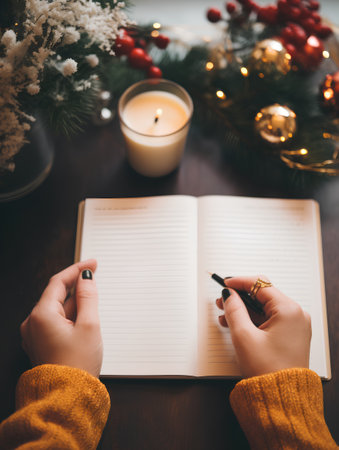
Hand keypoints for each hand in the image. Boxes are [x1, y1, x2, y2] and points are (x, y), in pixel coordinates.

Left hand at [20, 260, 102, 377]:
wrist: (68, 397)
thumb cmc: (78, 365)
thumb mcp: (89, 325)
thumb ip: (88, 296)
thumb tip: (86, 278)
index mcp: (41, 315)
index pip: (58, 282)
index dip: (77, 269)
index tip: (93, 263)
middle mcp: (33, 323)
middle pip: (57, 295)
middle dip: (77, 288)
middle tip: (96, 283)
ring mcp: (35, 334)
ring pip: (58, 309)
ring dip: (75, 304)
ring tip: (92, 315)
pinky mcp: (41, 343)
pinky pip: (55, 321)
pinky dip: (70, 316)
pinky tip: (83, 322)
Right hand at [216, 276, 311, 377]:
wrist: (281, 399)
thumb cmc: (267, 370)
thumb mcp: (244, 336)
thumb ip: (234, 310)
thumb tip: (228, 294)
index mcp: (289, 310)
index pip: (261, 284)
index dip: (239, 282)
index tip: (224, 283)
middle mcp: (295, 315)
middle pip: (263, 296)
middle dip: (240, 297)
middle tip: (222, 300)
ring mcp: (294, 326)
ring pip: (264, 308)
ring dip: (244, 309)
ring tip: (224, 314)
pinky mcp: (290, 336)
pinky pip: (268, 320)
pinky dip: (252, 320)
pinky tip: (235, 324)